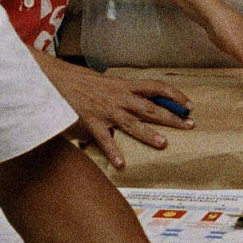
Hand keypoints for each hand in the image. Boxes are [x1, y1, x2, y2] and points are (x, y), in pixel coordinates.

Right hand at [42, 56, 189, 170]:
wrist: (53, 78)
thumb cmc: (77, 81)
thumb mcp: (102, 83)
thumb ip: (117, 95)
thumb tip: (130, 105)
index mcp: (123, 85)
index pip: (156, 87)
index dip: (175, 94)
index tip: (189, 104)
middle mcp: (118, 97)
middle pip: (151, 107)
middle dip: (172, 117)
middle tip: (190, 125)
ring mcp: (106, 111)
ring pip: (132, 123)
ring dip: (149, 134)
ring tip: (163, 144)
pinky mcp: (91, 122)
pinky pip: (104, 140)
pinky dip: (113, 152)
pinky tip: (121, 164)